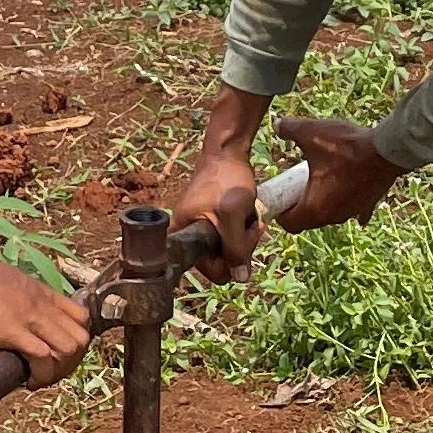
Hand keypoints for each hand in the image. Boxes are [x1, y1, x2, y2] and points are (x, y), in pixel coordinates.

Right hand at [0, 244, 89, 388]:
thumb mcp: (5, 283)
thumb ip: (17, 299)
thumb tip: (13, 316)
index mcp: (41, 292)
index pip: (80, 317)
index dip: (75, 340)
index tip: (58, 354)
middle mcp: (42, 305)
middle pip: (81, 338)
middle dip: (72, 362)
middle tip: (51, 372)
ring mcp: (31, 317)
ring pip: (70, 349)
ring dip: (59, 371)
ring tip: (39, 378)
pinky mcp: (14, 333)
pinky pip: (44, 359)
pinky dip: (41, 376)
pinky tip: (28, 382)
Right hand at [170, 144, 264, 283]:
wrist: (227, 153)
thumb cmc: (226, 181)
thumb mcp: (232, 215)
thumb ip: (236, 248)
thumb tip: (240, 279)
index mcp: (182, 237)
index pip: (211, 270)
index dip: (232, 260)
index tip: (240, 235)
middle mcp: (188, 238)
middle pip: (223, 263)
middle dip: (242, 246)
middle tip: (250, 224)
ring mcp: (201, 231)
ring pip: (230, 251)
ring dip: (245, 237)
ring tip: (248, 216)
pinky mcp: (211, 224)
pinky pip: (231, 238)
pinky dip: (242, 229)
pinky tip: (246, 214)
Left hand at [274, 114, 404, 229]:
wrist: (387, 150)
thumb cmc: (347, 146)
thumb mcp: (311, 133)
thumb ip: (289, 129)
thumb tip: (277, 124)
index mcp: (314, 208)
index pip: (290, 223)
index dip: (281, 212)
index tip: (280, 197)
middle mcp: (333, 216)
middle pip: (309, 220)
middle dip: (300, 205)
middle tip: (296, 184)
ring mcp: (352, 212)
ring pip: (330, 214)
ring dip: (323, 202)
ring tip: (320, 180)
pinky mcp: (368, 204)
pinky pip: (355, 211)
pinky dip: (348, 203)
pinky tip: (346, 196)